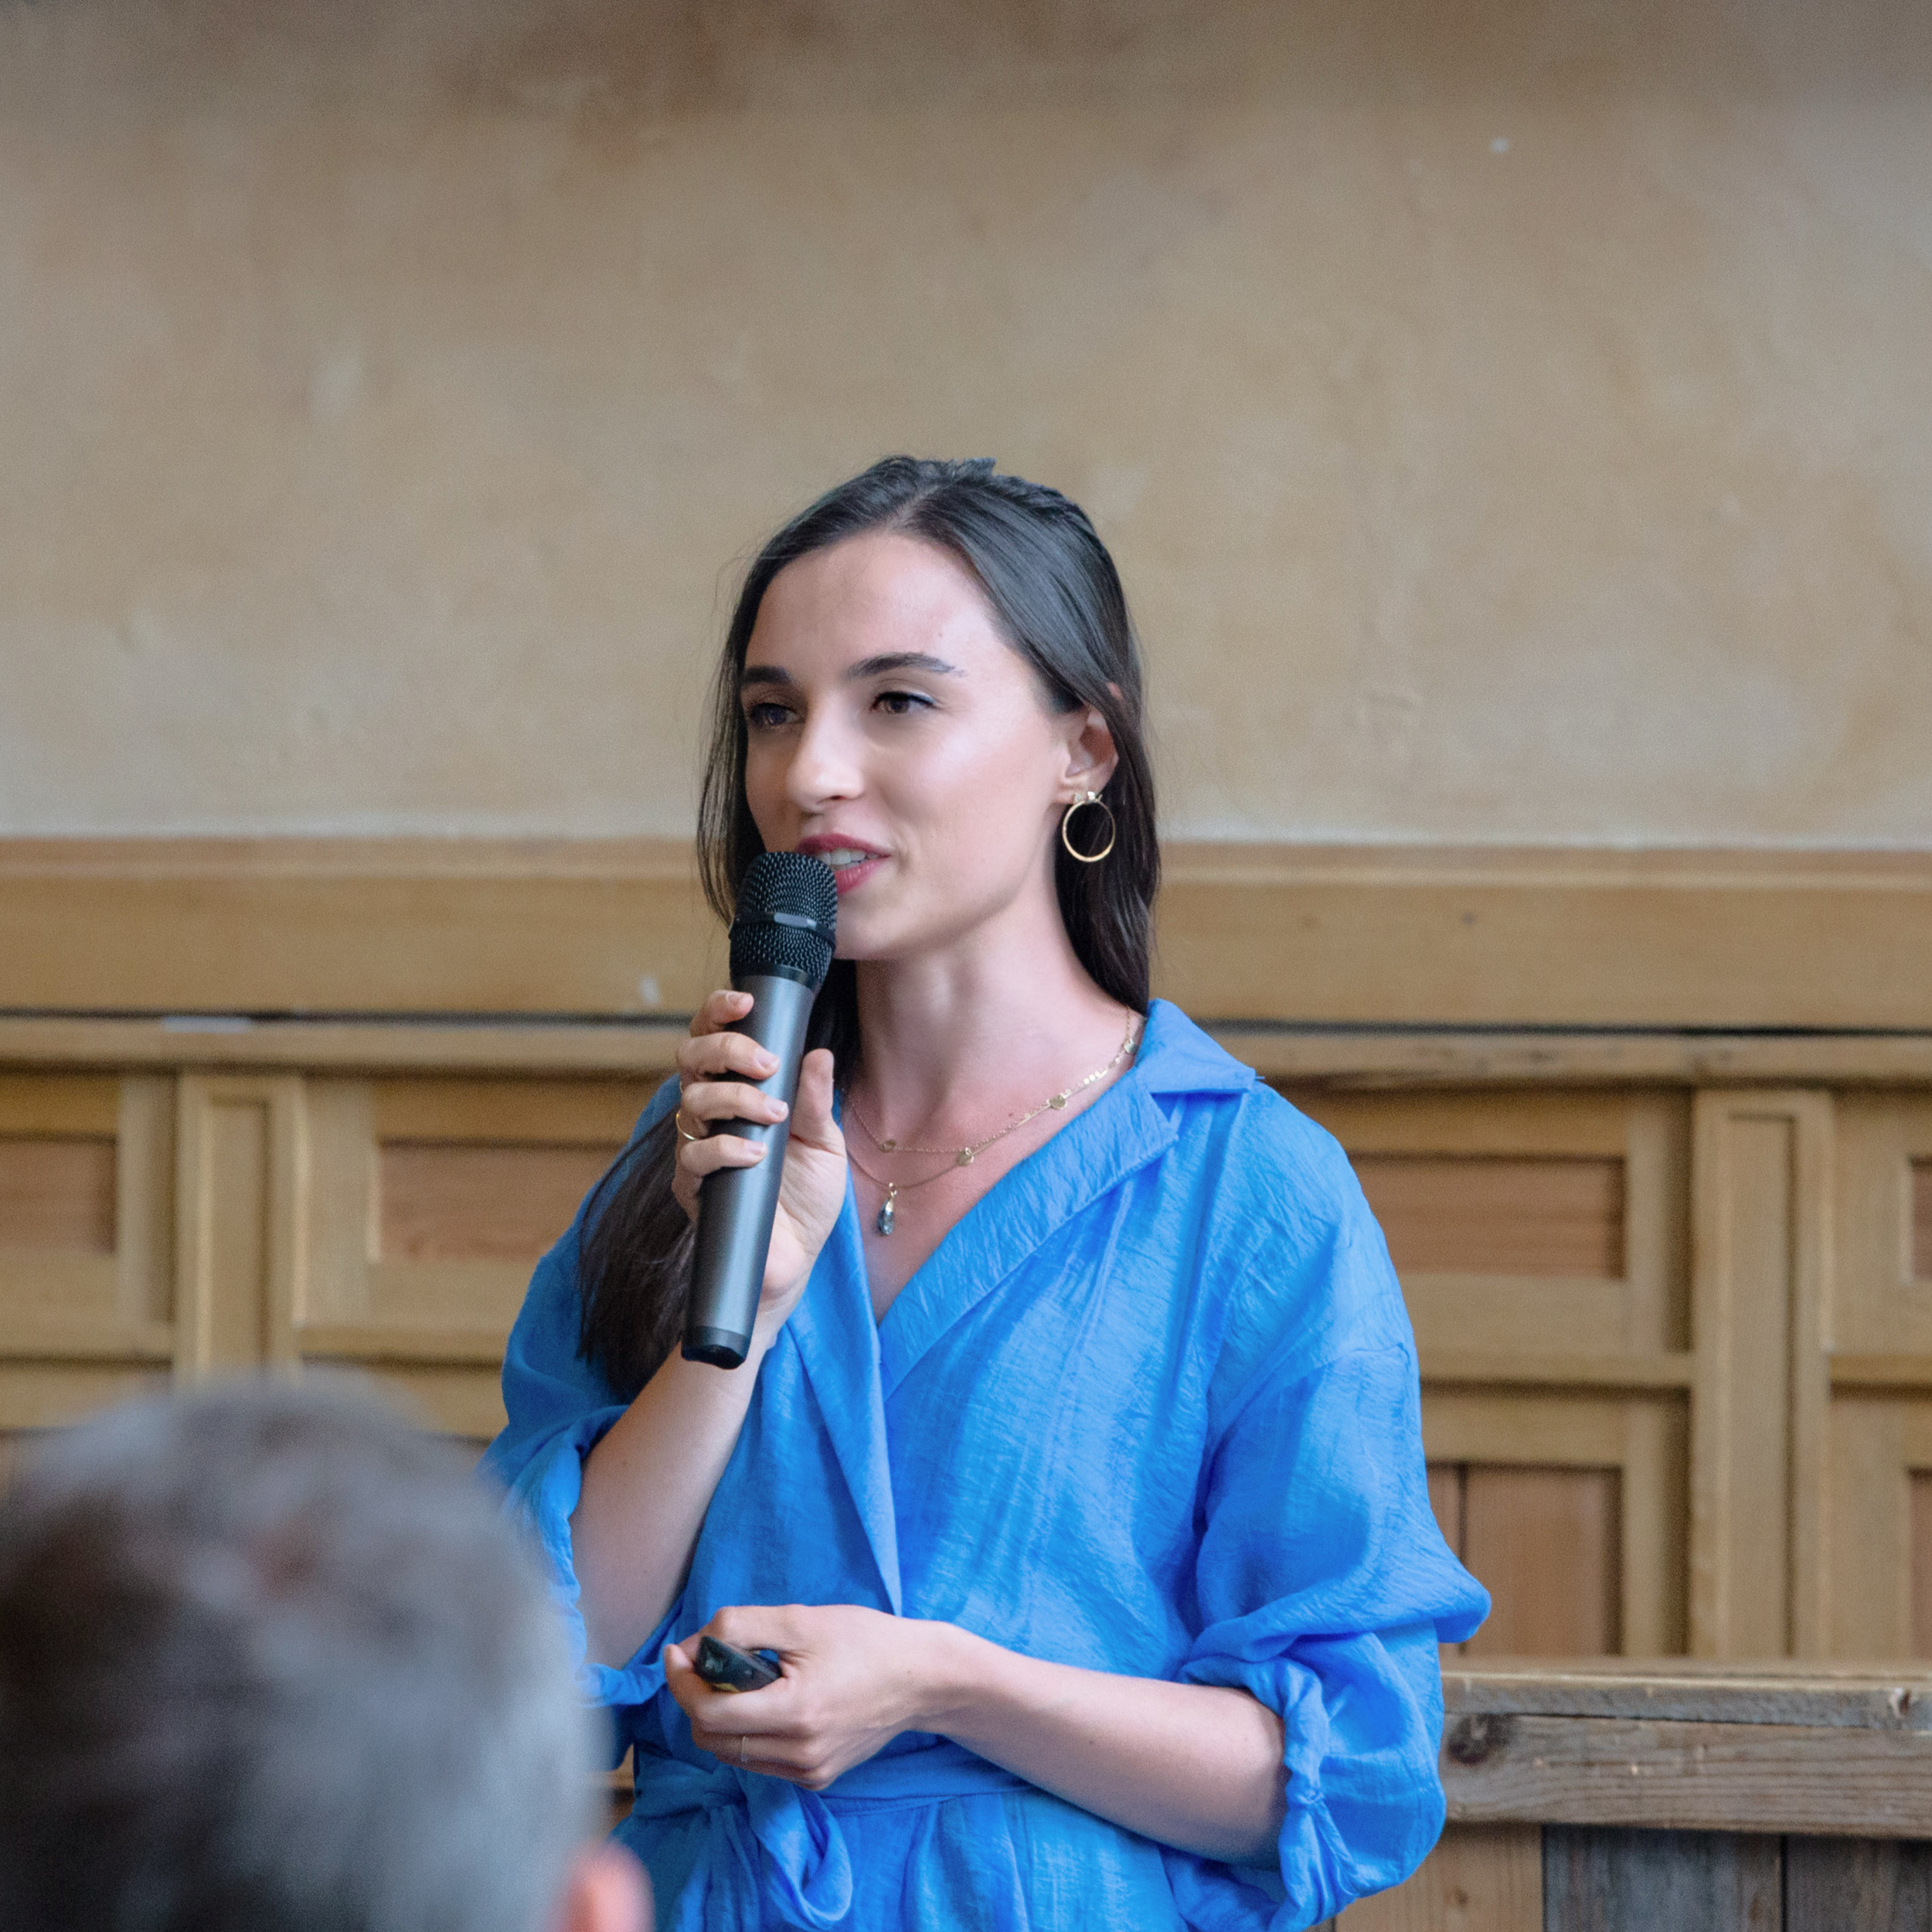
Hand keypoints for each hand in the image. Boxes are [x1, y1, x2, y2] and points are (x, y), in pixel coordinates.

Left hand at [664, 1604, 937, 1791]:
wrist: (921, 1679)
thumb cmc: (864, 1641)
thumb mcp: (802, 1619)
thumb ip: (741, 1627)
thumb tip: (694, 1645)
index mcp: (795, 1713)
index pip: (709, 1713)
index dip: (682, 1681)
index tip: (676, 1651)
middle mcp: (799, 1754)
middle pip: (711, 1739)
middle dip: (699, 1698)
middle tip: (713, 1661)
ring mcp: (808, 1772)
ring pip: (731, 1753)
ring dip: (722, 1717)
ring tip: (747, 1679)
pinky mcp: (816, 1778)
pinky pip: (759, 1760)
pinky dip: (749, 1732)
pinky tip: (772, 1702)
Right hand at [671, 991, 847, 1335]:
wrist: (796, 1258)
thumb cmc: (806, 1196)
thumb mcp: (825, 1142)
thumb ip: (817, 1100)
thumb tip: (817, 1053)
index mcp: (738, 1091)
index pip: (712, 1038)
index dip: (717, 1013)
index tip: (744, 1001)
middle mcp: (709, 1113)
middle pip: (690, 1058)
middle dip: (725, 1048)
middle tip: (766, 1063)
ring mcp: (696, 1148)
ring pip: (691, 1100)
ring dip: (735, 1098)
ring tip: (775, 1115)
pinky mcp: (692, 1187)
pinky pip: (693, 1155)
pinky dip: (725, 1148)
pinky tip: (756, 1154)